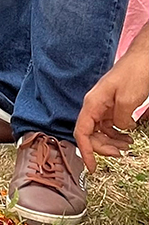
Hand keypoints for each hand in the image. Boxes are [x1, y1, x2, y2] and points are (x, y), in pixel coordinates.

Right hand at [74, 36, 148, 170]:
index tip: (92, 167)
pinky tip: (128, 136)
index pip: (82, 132)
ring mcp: (103, 105)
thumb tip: (119, 129)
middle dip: (103, 147)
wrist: (144, 57)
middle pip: (90, 134)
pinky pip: (109, 124)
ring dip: (111, 142)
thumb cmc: (135, 72)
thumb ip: (120, 120)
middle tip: (120, 154)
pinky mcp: (112, 104)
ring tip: (127, 146)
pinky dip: (117, 134)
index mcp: (93, 103)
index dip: (86, 151)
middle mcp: (94, 105)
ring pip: (100, 131)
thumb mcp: (129, 100)